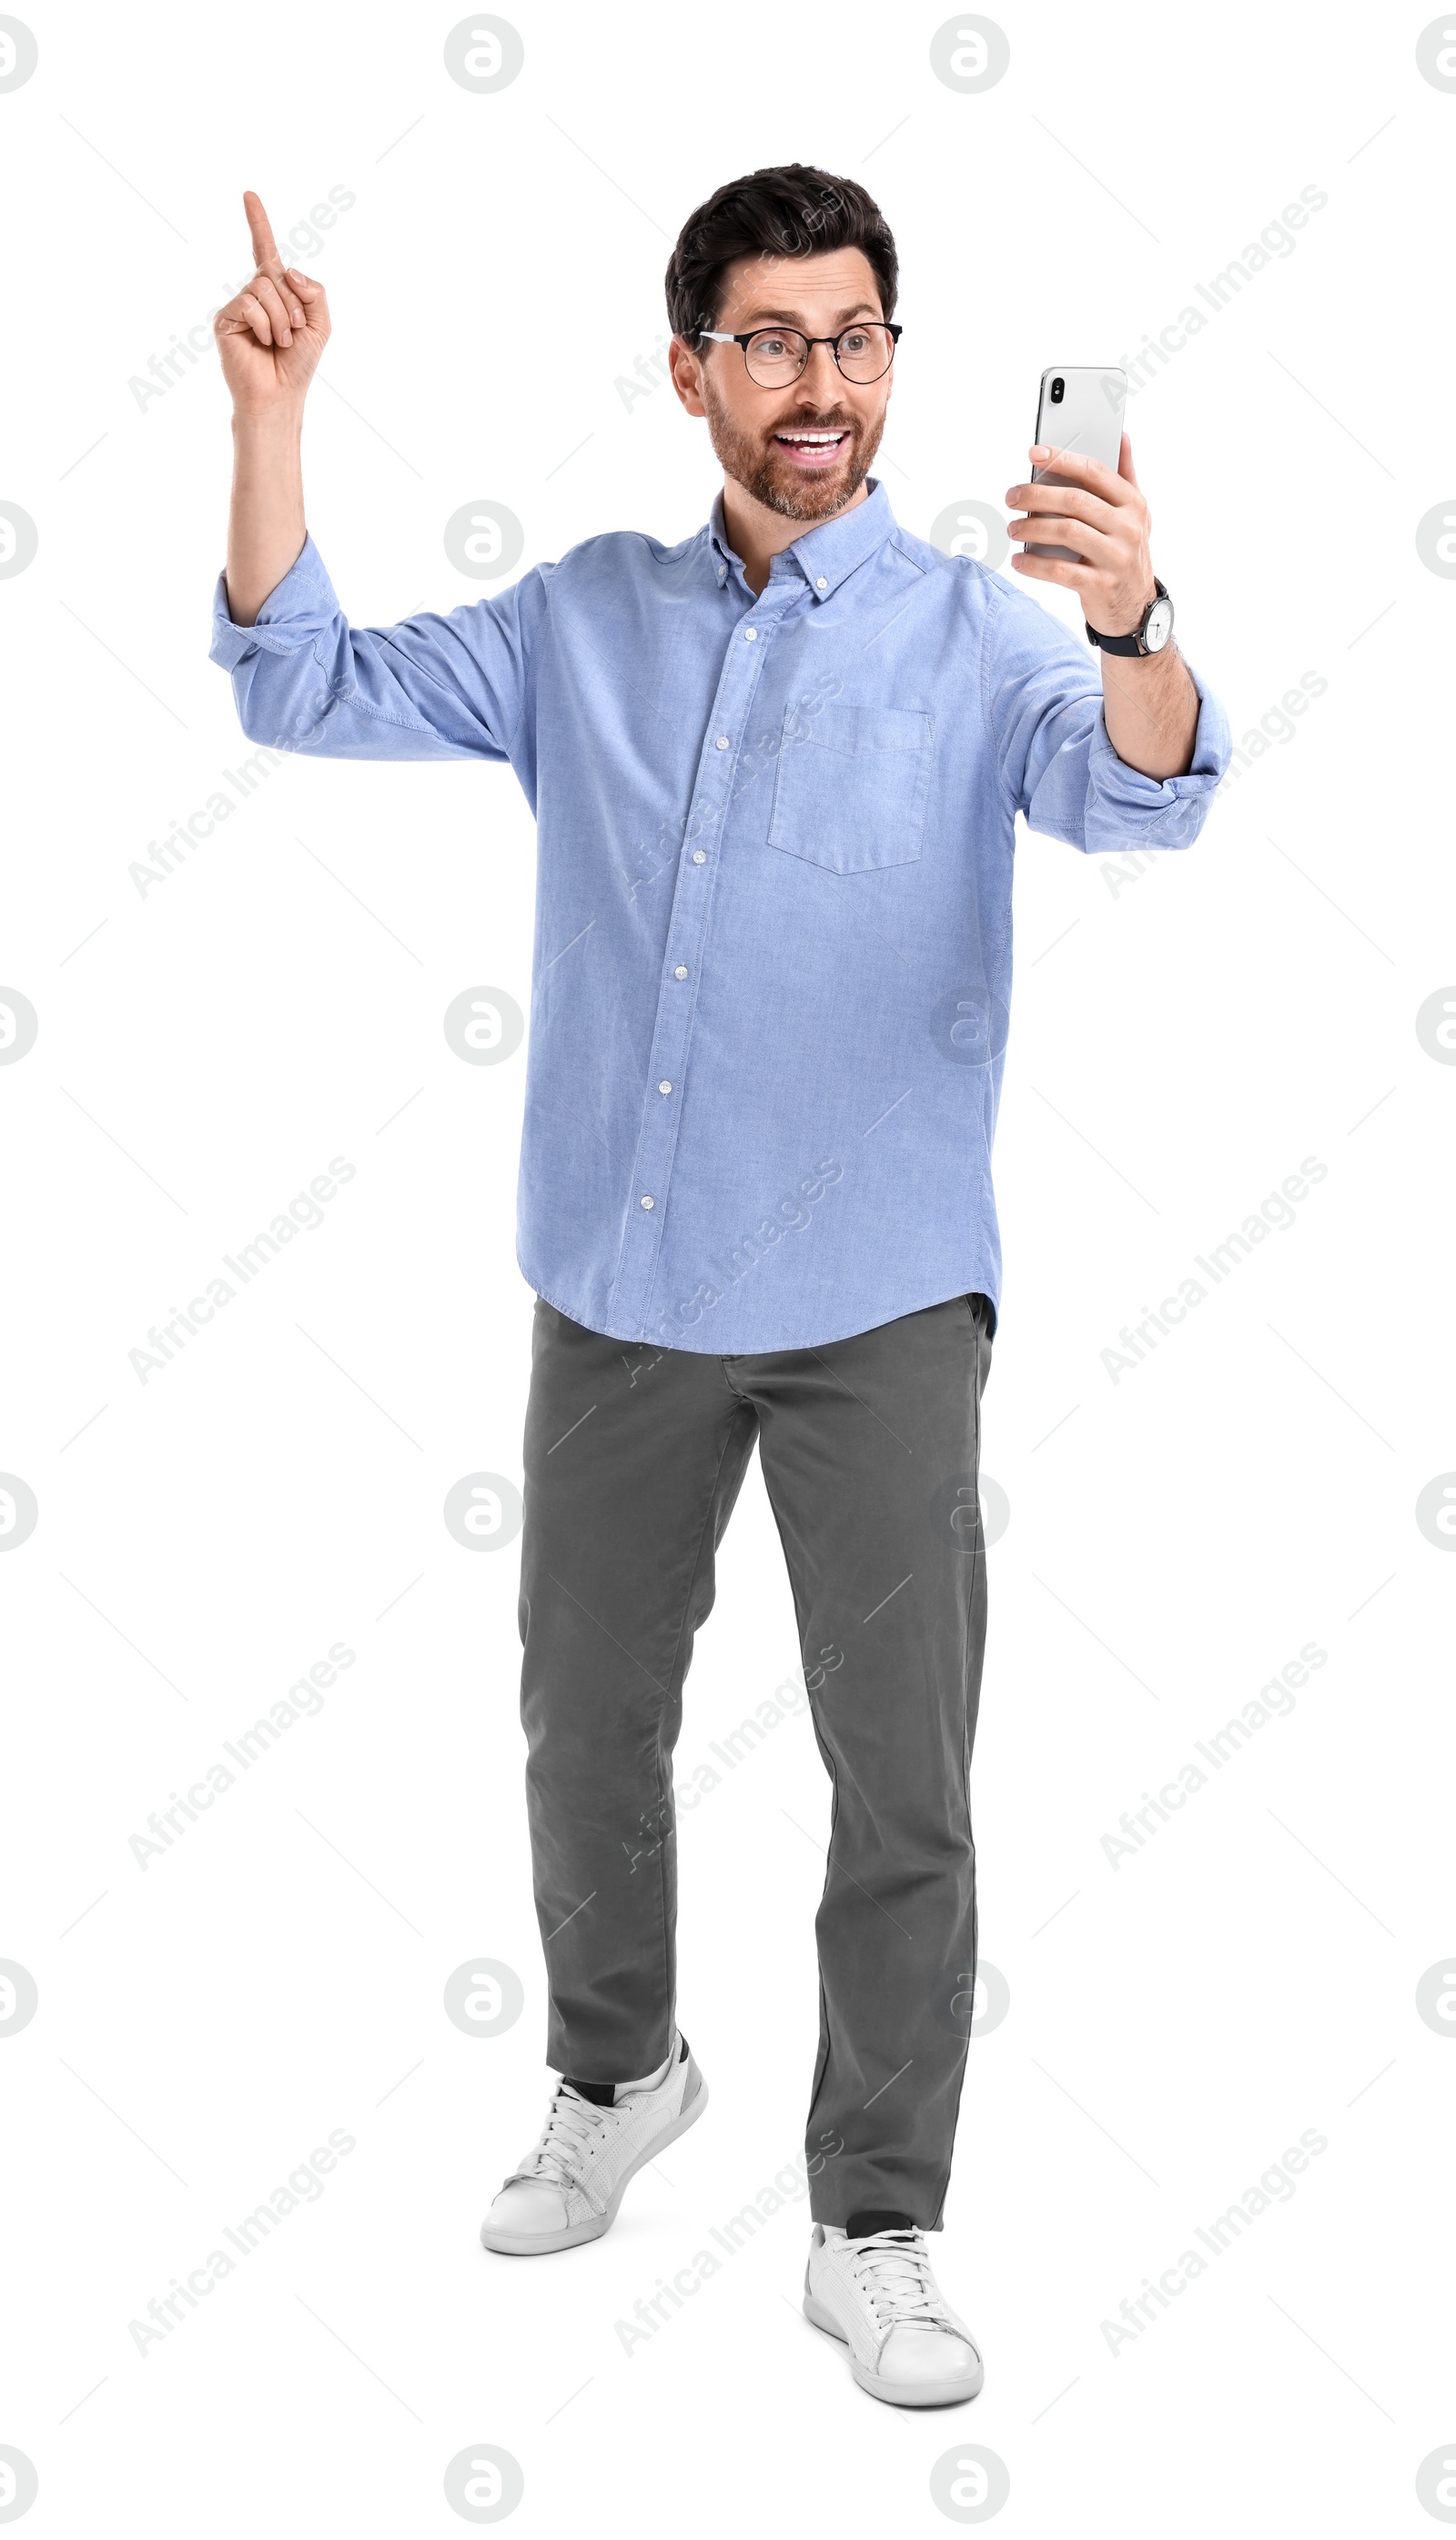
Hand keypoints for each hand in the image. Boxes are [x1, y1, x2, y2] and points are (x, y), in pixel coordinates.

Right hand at [214, 192, 330, 419]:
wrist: (279, 395)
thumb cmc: (298, 364)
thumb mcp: (320, 324)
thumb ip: (314, 292)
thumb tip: (286, 271)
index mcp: (276, 292)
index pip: (265, 251)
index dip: (258, 223)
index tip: (248, 195)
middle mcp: (254, 294)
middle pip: (276, 274)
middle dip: (293, 304)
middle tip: (293, 334)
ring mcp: (238, 305)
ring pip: (263, 288)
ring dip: (281, 318)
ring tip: (279, 342)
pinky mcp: (224, 319)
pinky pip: (249, 304)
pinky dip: (264, 324)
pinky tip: (263, 343)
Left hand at [1005, 434, 1156, 637]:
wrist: (1136, 608)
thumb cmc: (1126, 553)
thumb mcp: (1135, 514)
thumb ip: (1126, 475)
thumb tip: (1122, 436)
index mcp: (1133, 504)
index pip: (1094, 472)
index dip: (1062, 459)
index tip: (1034, 454)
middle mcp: (1128, 528)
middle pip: (1075, 501)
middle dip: (1037, 495)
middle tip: (1011, 497)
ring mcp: (1116, 558)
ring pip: (1066, 532)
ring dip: (1032, 529)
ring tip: (1012, 529)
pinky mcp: (1100, 586)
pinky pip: (1060, 571)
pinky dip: (1034, 566)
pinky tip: (1018, 561)